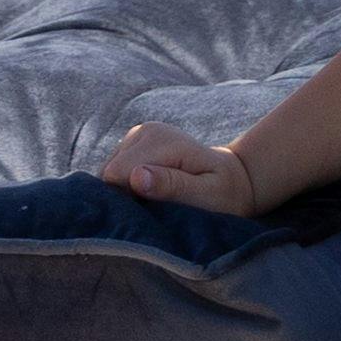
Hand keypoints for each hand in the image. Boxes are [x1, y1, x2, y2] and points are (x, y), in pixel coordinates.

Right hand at [92, 119, 253, 211]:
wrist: (231, 180)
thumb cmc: (223, 194)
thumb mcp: (205, 196)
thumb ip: (172, 186)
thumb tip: (136, 177)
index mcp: (164, 141)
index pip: (117, 174)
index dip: (129, 199)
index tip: (154, 210)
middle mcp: (148, 131)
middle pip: (109, 173)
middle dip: (127, 196)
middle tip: (160, 207)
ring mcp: (139, 134)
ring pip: (109, 173)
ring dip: (128, 192)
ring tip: (159, 199)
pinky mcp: (134, 143)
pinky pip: (114, 171)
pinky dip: (127, 186)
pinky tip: (151, 192)